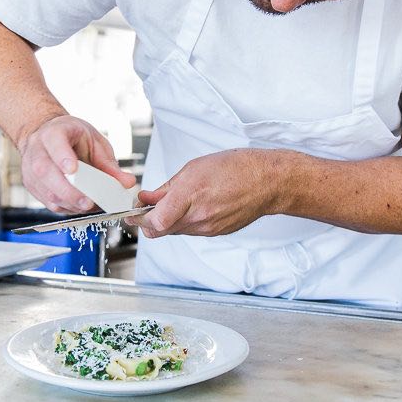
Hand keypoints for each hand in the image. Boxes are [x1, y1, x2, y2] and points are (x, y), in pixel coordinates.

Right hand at [18, 115, 134, 213]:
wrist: (48, 135)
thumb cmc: (72, 137)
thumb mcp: (94, 142)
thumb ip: (109, 164)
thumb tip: (127, 183)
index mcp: (53, 132)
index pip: (54, 142)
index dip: (62, 157)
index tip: (73, 169)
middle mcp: (37, 150)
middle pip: (46, 171)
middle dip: (68, 191)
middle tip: (88, 202)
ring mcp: (30, 169)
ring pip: (45, 190)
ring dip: (69, 202)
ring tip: (89, 205)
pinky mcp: (31, 185)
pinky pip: (47, 201)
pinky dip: (65, 207)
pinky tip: (78, 206)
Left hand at [136, 149, 280, 237]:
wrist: (266, 182)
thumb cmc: (235, 168)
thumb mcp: (193, 168)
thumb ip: (167, 187)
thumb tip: (148, 197)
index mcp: (190, 197)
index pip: (154, 222)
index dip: (139, 218)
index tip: (134, 211)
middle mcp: (198, 219)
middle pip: (160, 231)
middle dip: (149, 221)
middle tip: (148, 207)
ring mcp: (208, 229)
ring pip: (175, 231)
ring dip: (168, 220)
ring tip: (176, 201)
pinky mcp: (216, 233)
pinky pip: (192, 231)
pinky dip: (186, 221)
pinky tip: (194, 206)